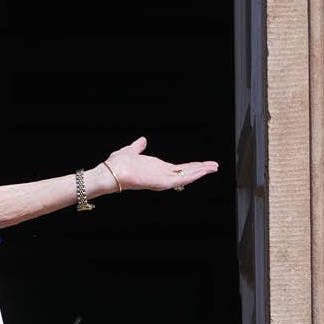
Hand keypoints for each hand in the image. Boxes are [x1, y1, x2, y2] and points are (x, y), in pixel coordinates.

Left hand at [102, 136, 218, 192]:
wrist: (108, 172)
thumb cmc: (115, 165)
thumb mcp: (130, 152)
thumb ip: (137, 147)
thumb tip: (142, 140)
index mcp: (155, 168)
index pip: (177, 168)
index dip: (191, 166)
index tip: (202, 164)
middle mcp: (160, 174)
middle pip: (185, 173)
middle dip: (200, 169)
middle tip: (215, 166)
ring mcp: (160, 179)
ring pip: (185, 176)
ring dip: (200, 172)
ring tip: (214, 168)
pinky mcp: (159, 182)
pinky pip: (179, 180)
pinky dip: (191, 176)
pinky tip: (202, 172)